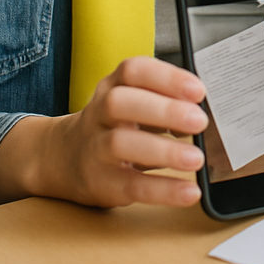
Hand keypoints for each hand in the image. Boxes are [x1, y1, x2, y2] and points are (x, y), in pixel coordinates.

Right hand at [0, 57, 208, 207]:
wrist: (61, 157)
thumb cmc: (115, 123)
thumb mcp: (134, 100)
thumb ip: (164, 100)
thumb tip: (202, 113)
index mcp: (113, 85)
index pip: (134, 71)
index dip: (167, 77)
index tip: (199, 91)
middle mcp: (99, 112)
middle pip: (121, 103)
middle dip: (164, 111)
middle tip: (200, 121)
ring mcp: (94, 148)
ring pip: (120, 144)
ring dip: (163, 151)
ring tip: (196, 159)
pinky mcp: (98, 182)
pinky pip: (129, 185)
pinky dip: (162, 190)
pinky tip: (188, 192)